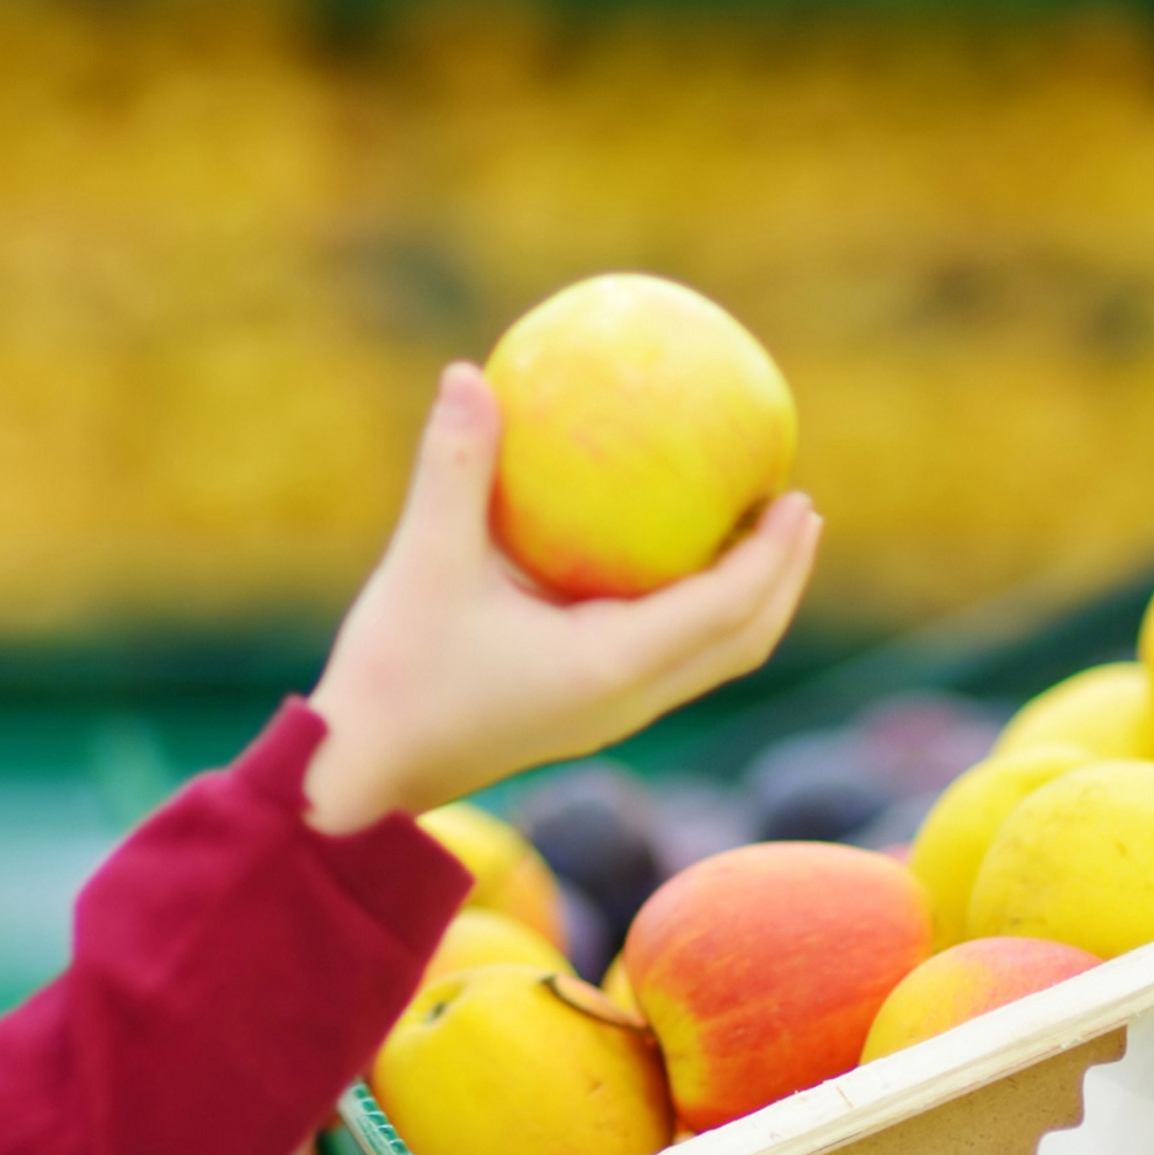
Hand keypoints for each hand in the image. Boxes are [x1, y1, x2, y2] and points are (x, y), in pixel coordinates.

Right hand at [302, 364, 819, 835]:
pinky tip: (652, 563)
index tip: (797, 494)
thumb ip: (455, 467)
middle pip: (742, 642)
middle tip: (797, 507)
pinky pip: (664, 659)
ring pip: (709, 659)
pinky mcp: (579, 714)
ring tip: (750, 534)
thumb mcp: (423, 563)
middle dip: (781, 577)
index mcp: (611, 665)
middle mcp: (625, 698)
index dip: (772, 554)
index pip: (727, 608)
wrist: (356, 780)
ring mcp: (605, 713)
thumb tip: (470, 373)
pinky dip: (691, 614)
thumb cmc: (394, 677)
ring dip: (744, 600)